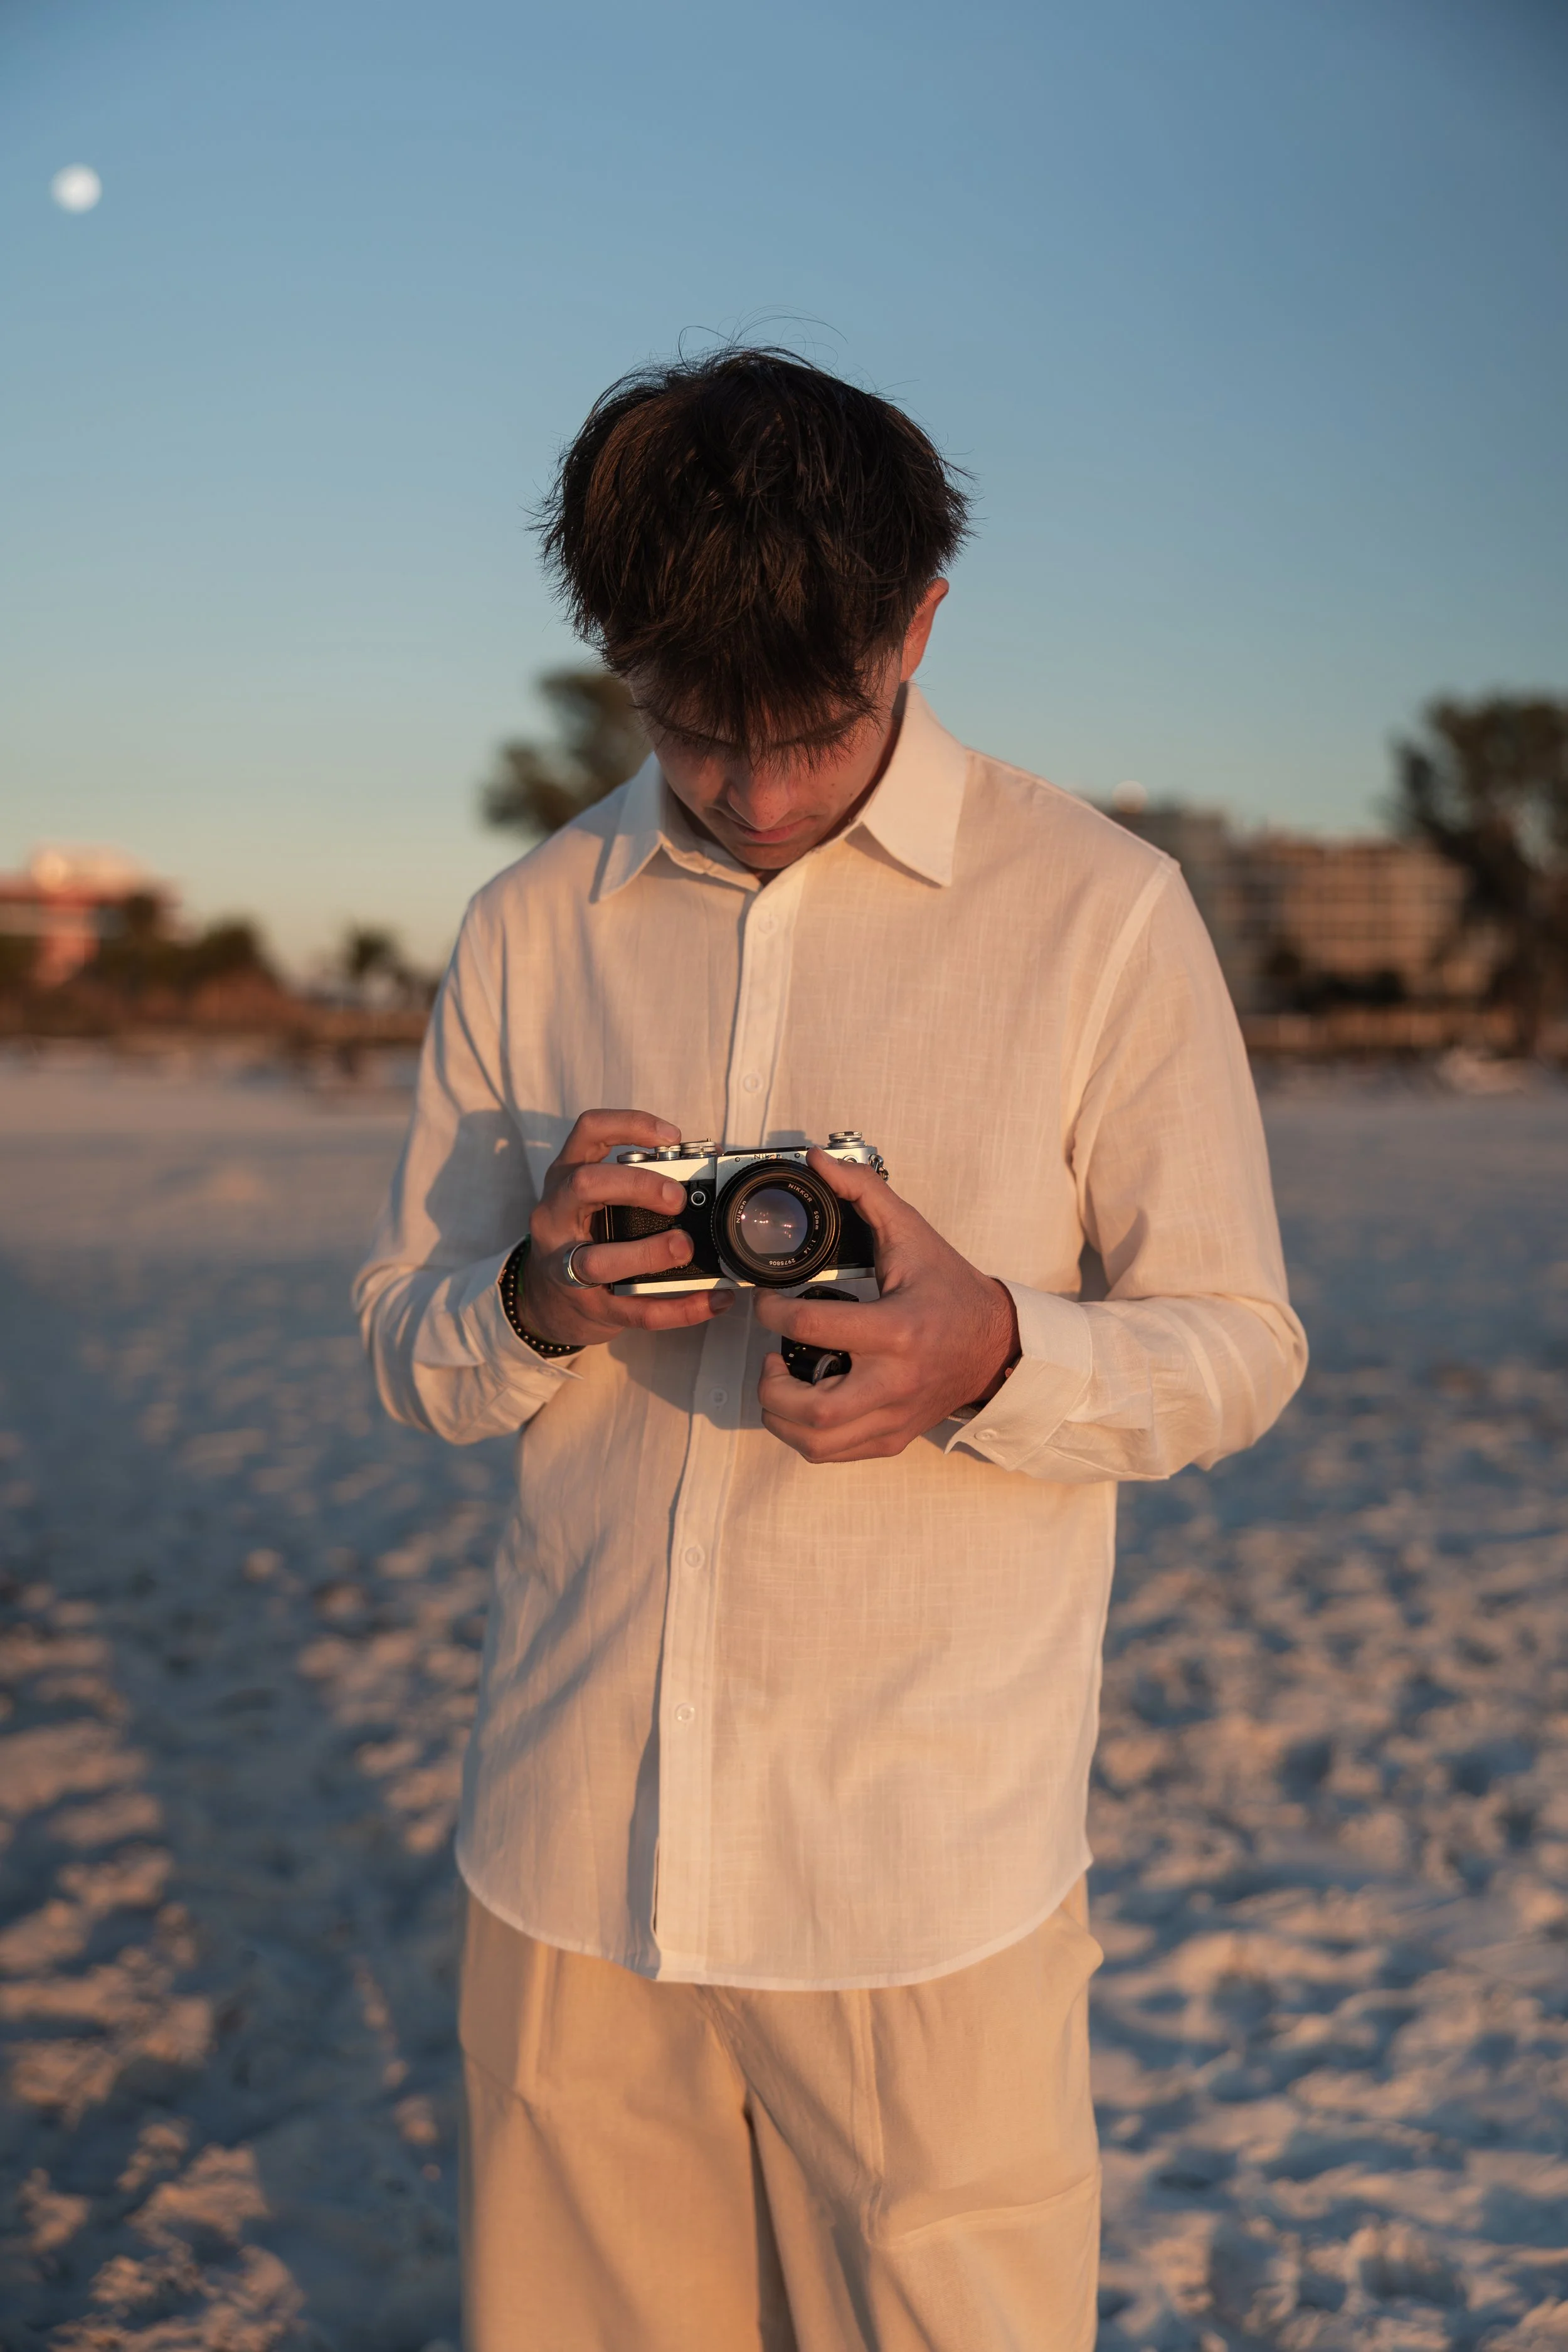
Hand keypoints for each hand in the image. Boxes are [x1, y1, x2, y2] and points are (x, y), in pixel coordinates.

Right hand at [520, 1110, 733, 1347]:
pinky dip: (679, 1309)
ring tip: (684, 1248)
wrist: (548, 1301)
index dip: (629, 1124)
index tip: (671, 1137)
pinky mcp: (588, 1307)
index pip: (588, 1131)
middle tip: (677, 1198)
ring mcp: (564, 1265)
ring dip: (646, 1253)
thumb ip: (639, 1180)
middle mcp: (557, 1214)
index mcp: (566, 1178)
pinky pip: (633, 1310)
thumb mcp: (595, 1199)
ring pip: (595, 1260)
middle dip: (636, 1185)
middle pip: (584, 1185)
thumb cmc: (584, 1236)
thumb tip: (710, 1164)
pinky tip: (713, 1300)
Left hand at [752, 1152, 1017, 1462]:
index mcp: (898, 1330)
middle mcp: (895, 1382)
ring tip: (784, 1381)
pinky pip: (833, 1453)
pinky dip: (805, 1433)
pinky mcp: (892, 1436)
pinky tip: (807, 1399)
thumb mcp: (912, 1234)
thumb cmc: (953, 1291)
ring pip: (817, 1442)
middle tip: (770, 1354)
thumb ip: (865, 1193)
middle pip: (812, 1410)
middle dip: (772, 1387)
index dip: (773, 1312)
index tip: (768, 1302)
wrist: (997, 1344)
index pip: (814, 1328)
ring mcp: (894, 1416)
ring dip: (782, 1415)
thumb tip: (821, 1161)